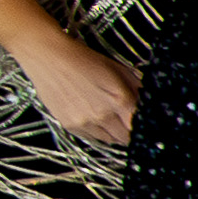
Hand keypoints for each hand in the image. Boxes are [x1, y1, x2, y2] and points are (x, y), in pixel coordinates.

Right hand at [17, 33, 138, 146]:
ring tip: (110, 118)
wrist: (49, 57)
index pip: (140, 127)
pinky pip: (91, 138)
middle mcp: (103, 115)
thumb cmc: (83, 59)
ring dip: (114, 133)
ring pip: (109, 141)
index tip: (143, 123)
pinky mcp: (70, 125)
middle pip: (126, 138)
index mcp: (120, 100)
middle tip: (127, 121)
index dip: (144, 126)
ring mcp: (85, 123)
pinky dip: (97, 132)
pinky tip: (94, 118)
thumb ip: (137, 87)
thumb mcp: (118, 68)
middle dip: (130, 131)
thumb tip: (149, 101)